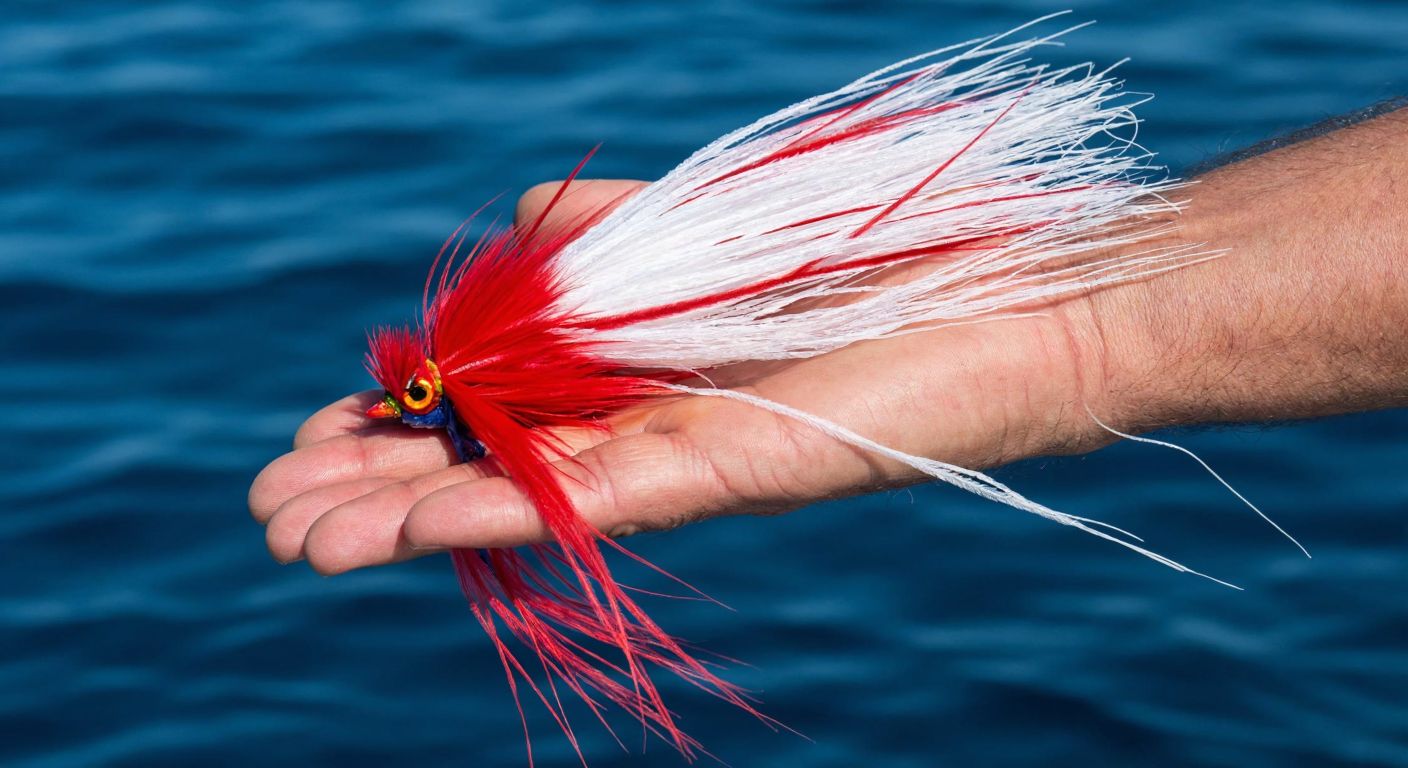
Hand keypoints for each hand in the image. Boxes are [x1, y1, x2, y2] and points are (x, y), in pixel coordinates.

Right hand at [249, 179, 1120, 573]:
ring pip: (518, 496)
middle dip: (373, 486)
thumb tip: (522, 217)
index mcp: (625, 374)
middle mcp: (638, 427)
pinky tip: (412, 522)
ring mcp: (677, 454)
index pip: (483, 407)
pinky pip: (592, 493)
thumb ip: (608, 231)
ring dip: (407, 518)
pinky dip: (497, 505)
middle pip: (481, 464)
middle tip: (270, 512)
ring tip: (301, 541)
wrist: (1004, 296)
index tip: (310, 431)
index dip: (393, 422)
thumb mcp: (697, 232)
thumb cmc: (862, 259)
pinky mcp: (724, 467)